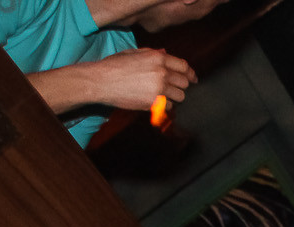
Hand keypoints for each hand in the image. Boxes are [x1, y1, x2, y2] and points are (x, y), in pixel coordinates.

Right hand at [69, 49, 195, 110]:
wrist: (100, 81)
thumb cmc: (113, 66)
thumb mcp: (133, 53)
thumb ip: (152, 54)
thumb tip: (166, 54)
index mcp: (157, 58)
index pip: (184, 66)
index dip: (191, 73)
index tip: (193, 79)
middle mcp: (161, 72)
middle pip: (184, 82)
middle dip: (180, 85)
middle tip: (173, 87)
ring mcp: (158, 89)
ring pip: (180, 96)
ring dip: (174, 97)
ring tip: (162, 94)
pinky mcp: (154, 103)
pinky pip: (169, 107)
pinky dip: (164, 106)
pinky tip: (153, 101)